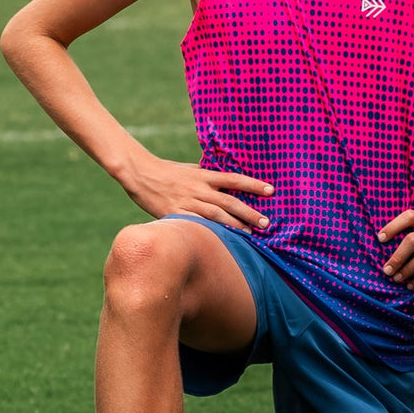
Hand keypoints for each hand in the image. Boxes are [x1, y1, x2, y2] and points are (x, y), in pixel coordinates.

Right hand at [122, 156, 273, 229]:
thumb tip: (225, 181)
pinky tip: (220, 243)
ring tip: (250, 235)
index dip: (254, 184)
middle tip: (266, 223)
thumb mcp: (191, 169)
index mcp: (204, 175)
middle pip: (229, 201)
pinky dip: (209, 233)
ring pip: (216, 215)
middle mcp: (199, 189)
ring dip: (235, 226)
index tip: (271, 190)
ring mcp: (188, 202)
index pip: (234, 179)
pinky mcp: (175, 214)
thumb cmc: (168, 171)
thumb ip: (208, 176)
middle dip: (249, 212)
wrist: (141, 174)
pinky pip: (195, 225)